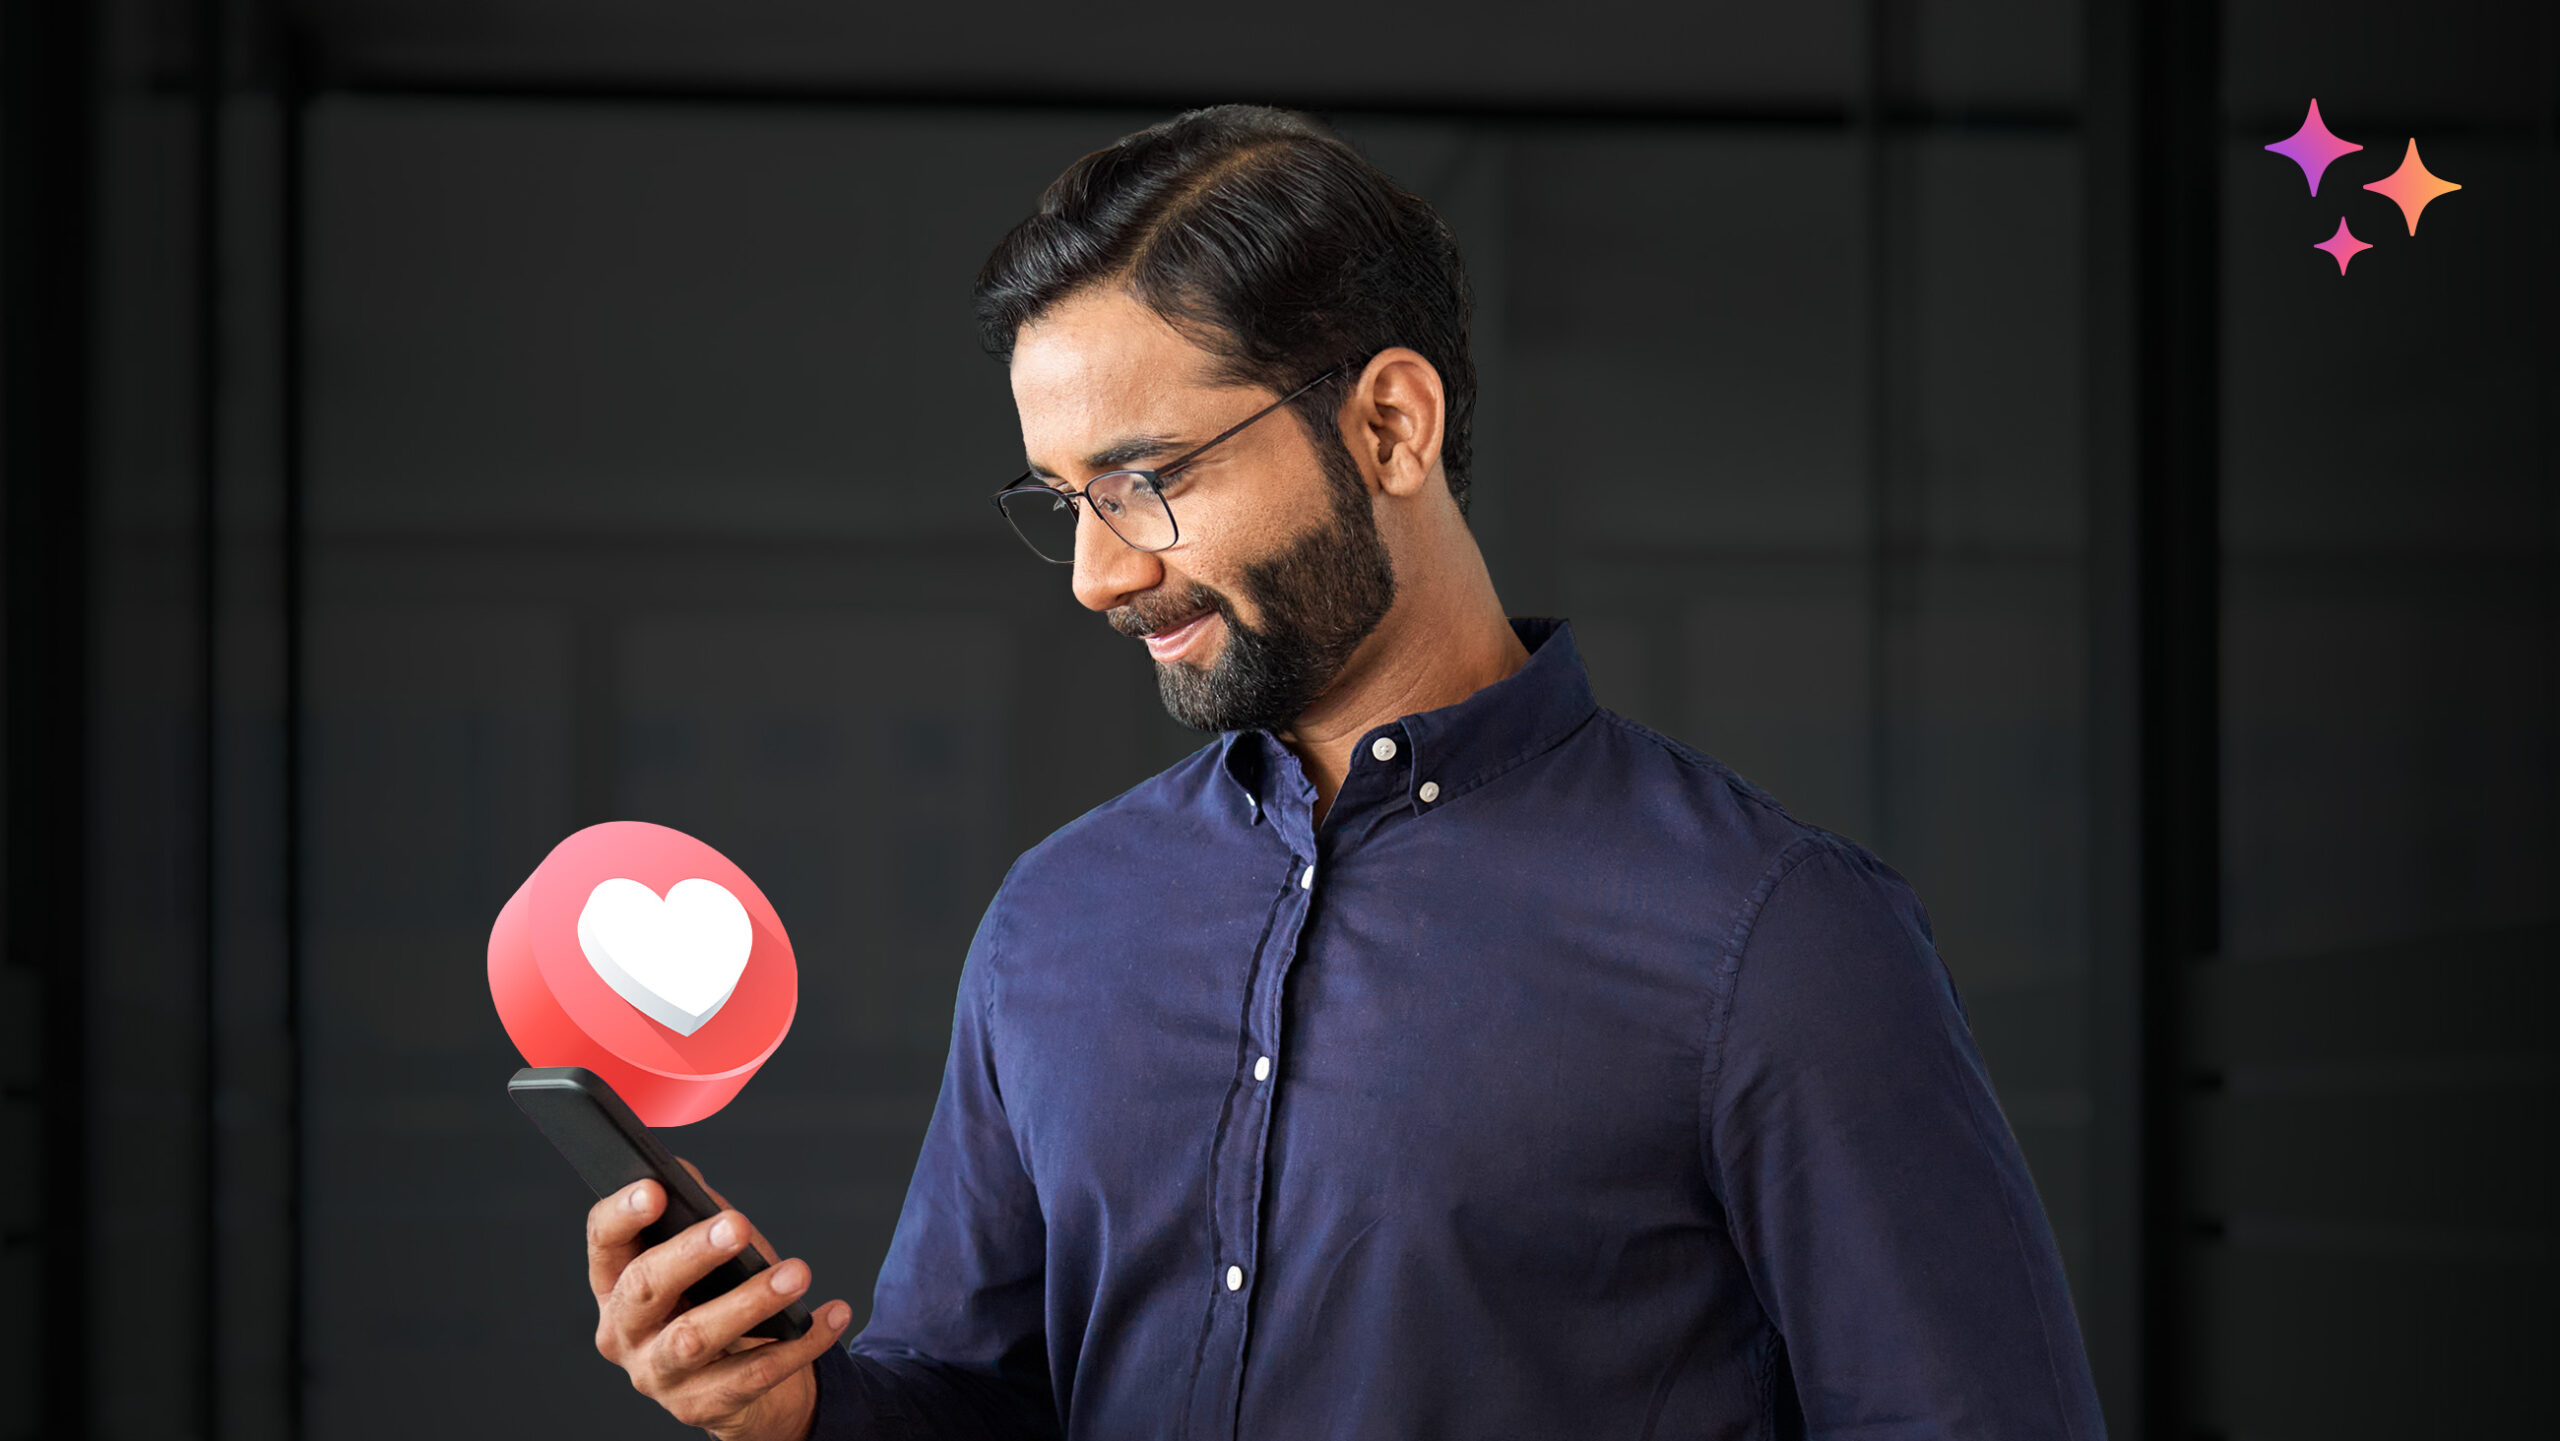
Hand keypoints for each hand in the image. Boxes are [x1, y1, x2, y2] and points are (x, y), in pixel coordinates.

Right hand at [588, 1156, 854, 1439]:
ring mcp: (659, 1375)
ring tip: (797, 1274)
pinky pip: (754, 1374)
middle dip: (692, 1253)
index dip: (623, 1214)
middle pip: (644, 1288)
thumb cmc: (718, 1302)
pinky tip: (832, 1315)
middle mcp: (624, 1333)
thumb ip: (694, 1214)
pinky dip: (799, 1343)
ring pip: (694, 1338)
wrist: (744, 1389)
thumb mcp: (706, 1256)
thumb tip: (686, 1172)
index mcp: (615, 1284)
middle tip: (738, 1225)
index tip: (656, 1188)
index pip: (605, 1242)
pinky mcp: (701, 1407)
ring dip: (750, 1302)